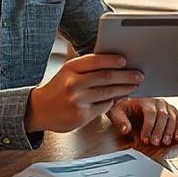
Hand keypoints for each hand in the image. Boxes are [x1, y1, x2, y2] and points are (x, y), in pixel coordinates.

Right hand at [25, 54, 143, 132]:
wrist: (38, 110)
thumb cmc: (58, 88)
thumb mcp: (68, 72)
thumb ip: (88, 68)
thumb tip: (117, 65)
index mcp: (70, 68)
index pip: (96, 61)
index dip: (112, 60)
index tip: (125, 61)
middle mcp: (73, 83)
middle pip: (106, 77)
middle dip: (126, 76)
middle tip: (139, 74)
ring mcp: (77, 100)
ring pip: (108, 92)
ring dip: (125, 88)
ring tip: (134, 85)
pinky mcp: (81, 116)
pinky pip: (104, 106)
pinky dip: (114, 101)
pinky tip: (121, 97)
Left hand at [107, 98, 177, 145]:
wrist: (131, 106)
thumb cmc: (125, 110)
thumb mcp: (117, 113)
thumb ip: (120, 121)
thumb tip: (125, 129)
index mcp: (145, 101)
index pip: (150, 113)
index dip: (149, 127)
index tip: (145, 139)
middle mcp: (158, 103)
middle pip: (163, 115)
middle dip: (159, 131)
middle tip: (155, 143)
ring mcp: (167, 107)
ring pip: (172, 118)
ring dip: (170, 131)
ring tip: (165, 142)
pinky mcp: (173, 114)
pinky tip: (176, 138)